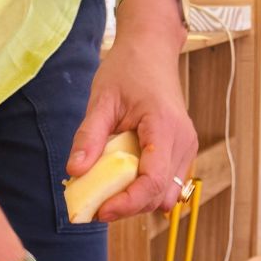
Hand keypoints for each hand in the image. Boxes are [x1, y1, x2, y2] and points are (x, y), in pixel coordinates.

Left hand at [67, 30, 197, 219]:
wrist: (152, 49)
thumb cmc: (127, 68)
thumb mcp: (101, 99)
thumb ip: (89, 137)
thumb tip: (74, 172)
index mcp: (164, 126)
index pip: (152, 181)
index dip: (127, 203)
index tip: (101, 211)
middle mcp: (182, 141)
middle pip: (158, 195)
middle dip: (128, 207)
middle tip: (96, 205)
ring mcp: (186, 148)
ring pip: (164, 196)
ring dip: (137, 202)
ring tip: (109, 194)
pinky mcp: (183, 152)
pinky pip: (167, 186)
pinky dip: (145, 192)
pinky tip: (124, 183)